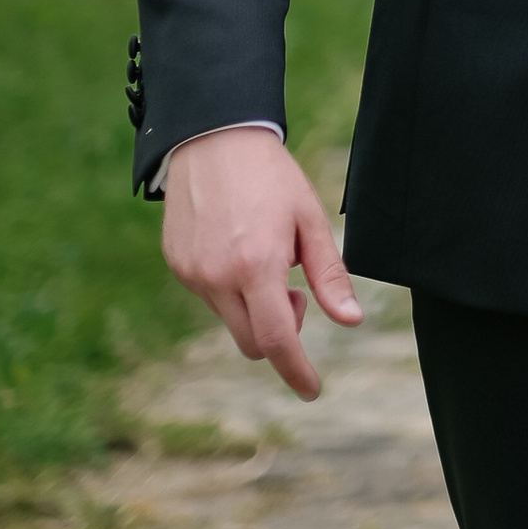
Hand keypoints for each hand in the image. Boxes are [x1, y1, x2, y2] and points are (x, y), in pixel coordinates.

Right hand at [160, 128, 360, 402]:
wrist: (214, 138)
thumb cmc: (272, 177)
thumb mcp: (311, 220)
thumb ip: (330, 275)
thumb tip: (351, 320)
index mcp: (257, 267)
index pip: (279, 339)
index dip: (297, 370)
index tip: (311, 390)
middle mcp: (217, 277)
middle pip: (252, 342)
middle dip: (281, 333)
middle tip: (296, 292)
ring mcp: (192, 273)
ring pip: (229, 320)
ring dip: (254, 309)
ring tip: (266, 258)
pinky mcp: (177, 264)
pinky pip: (210, 297)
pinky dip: (231, 290)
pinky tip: (239, 248)